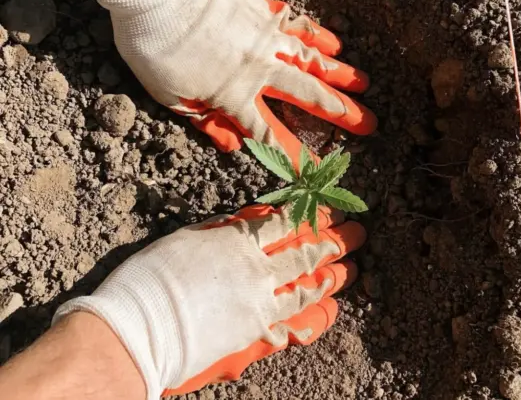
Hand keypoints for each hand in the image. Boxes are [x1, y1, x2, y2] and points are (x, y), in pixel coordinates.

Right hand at [54, 205, 365, 396]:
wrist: (138, 329)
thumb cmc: (153, 276)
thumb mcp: (187, 238)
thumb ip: (221, 232)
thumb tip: (241, 226)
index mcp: (238, 241)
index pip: (284, 222)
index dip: (311, 214)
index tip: (330, 208)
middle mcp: (256, 270)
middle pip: (305, 252)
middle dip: (336, 241)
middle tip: (359, 233)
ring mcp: (259, 304)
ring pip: (307, 288)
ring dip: (333, 278)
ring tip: (352, 271)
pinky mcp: (254, 334)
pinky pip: (291, 324)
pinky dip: (311, 317)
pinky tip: (327, 311)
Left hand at [95, 0, 375, 164]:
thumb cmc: (156, 46)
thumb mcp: (171, 97)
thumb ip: (206, 122)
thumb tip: (234, 146)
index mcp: (234, 96)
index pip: (270, 134)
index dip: (294, 155)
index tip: (318, 170)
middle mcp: (259, 70)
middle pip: (307, 96)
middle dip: (340, 112)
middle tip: (368, 124)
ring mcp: (265, 38)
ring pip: (311, 60)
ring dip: (340, 74)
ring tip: (364, 84)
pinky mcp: (263, 10)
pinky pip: (298, 25)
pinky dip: (318, 35)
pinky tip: (334, 42)